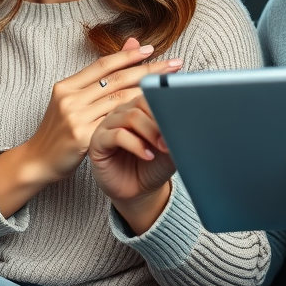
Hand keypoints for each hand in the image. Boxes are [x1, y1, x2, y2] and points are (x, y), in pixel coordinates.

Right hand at [0, 38, 182, 216]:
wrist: (37, 161)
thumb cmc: (59, 130)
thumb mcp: (71, 100)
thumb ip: (95, 79)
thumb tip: (126, 48)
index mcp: (66, 86)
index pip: (103, 64)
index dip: (129, 56)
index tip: (153, 49)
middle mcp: (70, 99)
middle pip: (116, 80)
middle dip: (149, 71)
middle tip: (174, 65)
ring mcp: (75, 118)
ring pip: (119, 101)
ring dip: (148, 94)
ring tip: (170, 89)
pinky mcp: (82, 138)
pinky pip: (116, 125)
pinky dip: (137, 120)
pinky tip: (154, 117)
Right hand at [89, 94, 174, 233]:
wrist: (139, 191)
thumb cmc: (153, 166)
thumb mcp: (170, 149)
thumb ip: (176, 133)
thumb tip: (187, 120)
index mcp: (140, 108)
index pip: (153, 94)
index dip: (168, 106)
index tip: (182, 121)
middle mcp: (123, 112)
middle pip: (142, 102)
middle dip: (160, 120)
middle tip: (171, 139)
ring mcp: (109, 125)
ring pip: (130, 116)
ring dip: (150, 132)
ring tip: (162, 147)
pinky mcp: (98, 141)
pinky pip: (117, 135)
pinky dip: (136, 145)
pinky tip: (147, 155)